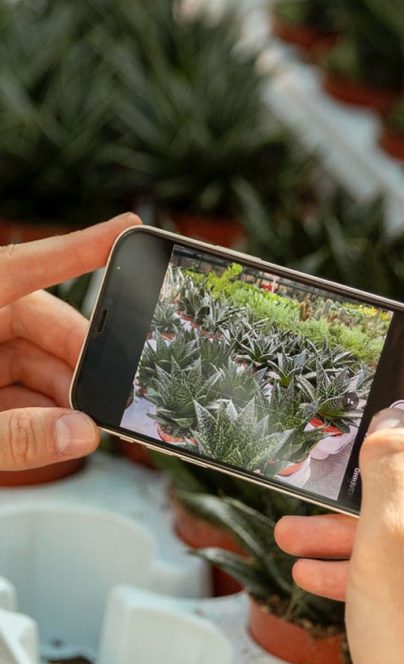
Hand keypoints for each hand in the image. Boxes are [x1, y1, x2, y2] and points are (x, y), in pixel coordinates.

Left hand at [0, 214, 140, 470]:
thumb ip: (14, 436)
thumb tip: (83, 435)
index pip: (25, 264)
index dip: (82, 247)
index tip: (130, 227)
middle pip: (41, 325)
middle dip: (78, 366)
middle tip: (103, 402)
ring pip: (32, 360)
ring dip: (59, 397)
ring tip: (74, 430)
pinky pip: (14, 385)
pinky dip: (34, 410)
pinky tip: (47, 435)